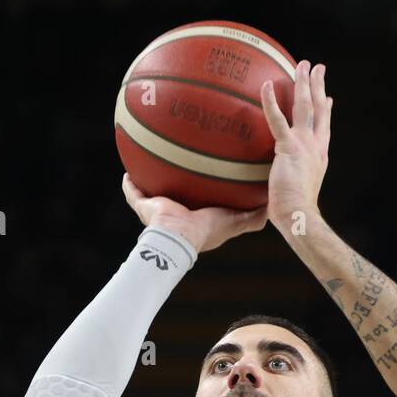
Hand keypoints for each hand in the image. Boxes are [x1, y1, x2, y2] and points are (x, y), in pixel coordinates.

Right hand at [121, 174, 266, 253]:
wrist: (179, 237)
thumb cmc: (206, 230)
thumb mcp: (235, 222)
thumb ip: (252, 217)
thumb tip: (268, 205)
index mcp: (195, 218)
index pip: (198, 200)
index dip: (201, 189)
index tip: (205, 174)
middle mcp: (176, 215)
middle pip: (175, 194)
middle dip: (175, 181)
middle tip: (178, 162)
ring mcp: (158, 212)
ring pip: (152, 193)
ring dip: (150, 179)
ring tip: (150, 159)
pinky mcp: (144, 208)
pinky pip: (133, 193)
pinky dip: (129, 184)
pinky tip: (128, 170)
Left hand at [260, 60, 331, 232]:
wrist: (298, 216)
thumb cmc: (294, 213)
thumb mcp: (296, 193)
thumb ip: (290, 182)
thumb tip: (277, 189)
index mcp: (320, 156)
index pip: (324, 128)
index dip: (326, 111)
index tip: (328, 98)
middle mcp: (316, 147)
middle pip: (320, 110)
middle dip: (319, 86)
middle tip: (317, 68)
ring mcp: (305, 145)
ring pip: (306, 107)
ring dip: (304, 83)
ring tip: (301, 64)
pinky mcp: (289, 147)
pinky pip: (278, 120)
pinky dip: (271, 101)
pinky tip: (265, 85)